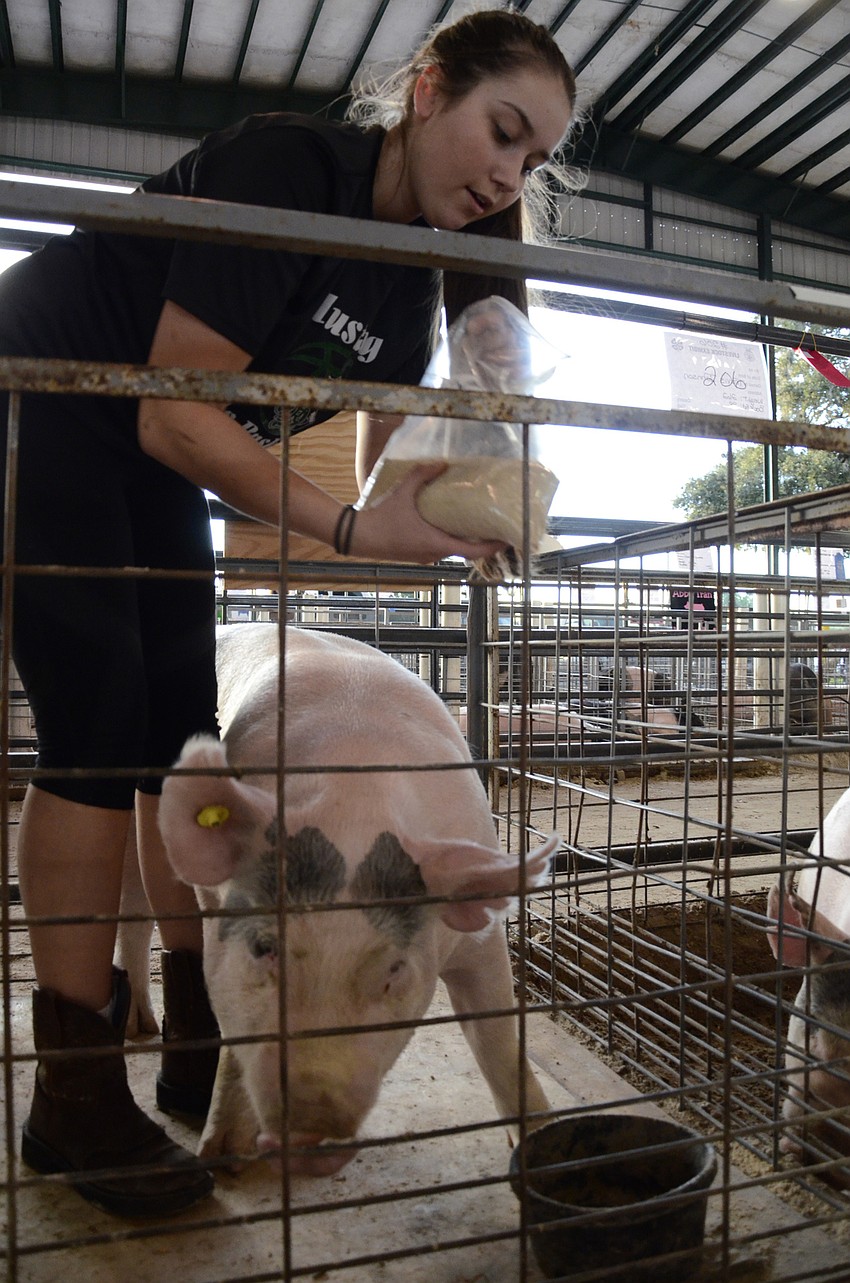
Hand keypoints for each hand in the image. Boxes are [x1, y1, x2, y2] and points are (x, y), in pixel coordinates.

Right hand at [348, 463, 506, 564]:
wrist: (358, 537)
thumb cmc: (381, 519)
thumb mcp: (402, 493)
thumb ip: (421, 476)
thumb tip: (441, 462)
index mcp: (436, 543)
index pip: (473, 552)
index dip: (493, 547)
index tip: (507, 540)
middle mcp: (434, 554)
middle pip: (466, 551)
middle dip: (482, 540)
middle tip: (496, 525)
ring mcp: (425, 556)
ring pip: (453, 550)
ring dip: (466, 540)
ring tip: (477, 522)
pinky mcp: (417, 554)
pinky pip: (441, 548)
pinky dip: (451, 538)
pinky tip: (451, 524)